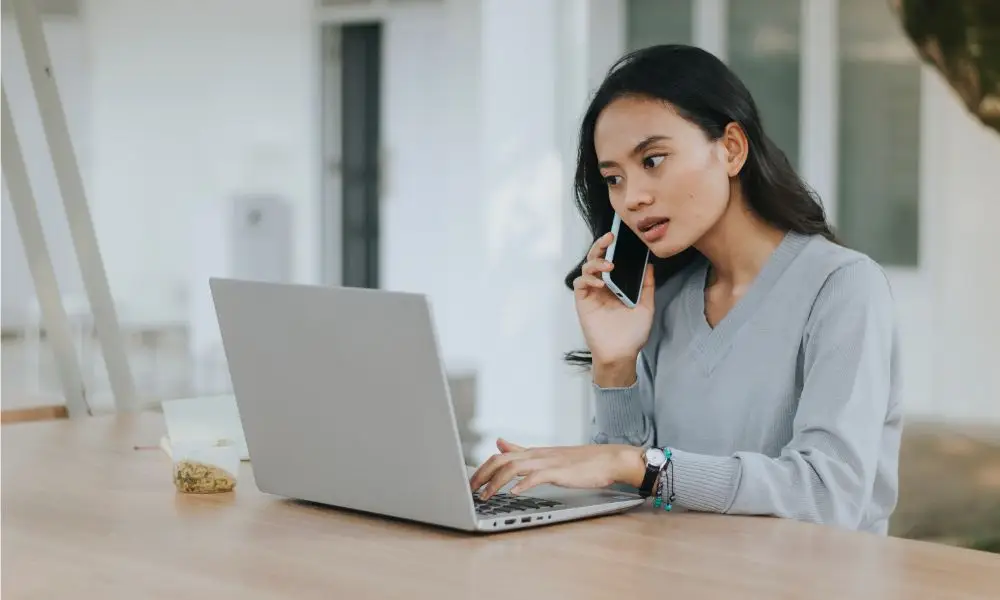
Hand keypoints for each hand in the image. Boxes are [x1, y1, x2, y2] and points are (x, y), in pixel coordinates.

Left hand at [469, 438, 644, 500]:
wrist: (609, 459)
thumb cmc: (581, 462)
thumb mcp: (547, 455)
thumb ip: (522, 451)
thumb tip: (499, 443)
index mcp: (533, 452)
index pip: (500, 456)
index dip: (482, 468)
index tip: (469, 482)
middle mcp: (537, 455)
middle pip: (501, 460)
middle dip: (482, 475)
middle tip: (469, 491)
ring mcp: (548, 462)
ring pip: (514, 466)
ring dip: (497, 482)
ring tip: (486, 495)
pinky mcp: (560, 471)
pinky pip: (538, 476)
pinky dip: (524, 483)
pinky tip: (514, 493)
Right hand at [574, 232, 655, 369]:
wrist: (621, 353)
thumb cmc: (633, 333)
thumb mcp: (646, 307)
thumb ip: (647, 286)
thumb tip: (650, 266)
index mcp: (617, 285)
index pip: (612, 260)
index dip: (613, 248)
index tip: (620, 237)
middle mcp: (603, 286)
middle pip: (597, 258)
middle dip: (601, 246)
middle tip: (609, 238)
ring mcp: (592, 293)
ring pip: (587, 267)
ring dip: (596, 262)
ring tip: (608, 266)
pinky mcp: (583, 301)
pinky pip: (581, 283)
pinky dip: (588, 278)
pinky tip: (600, 283)